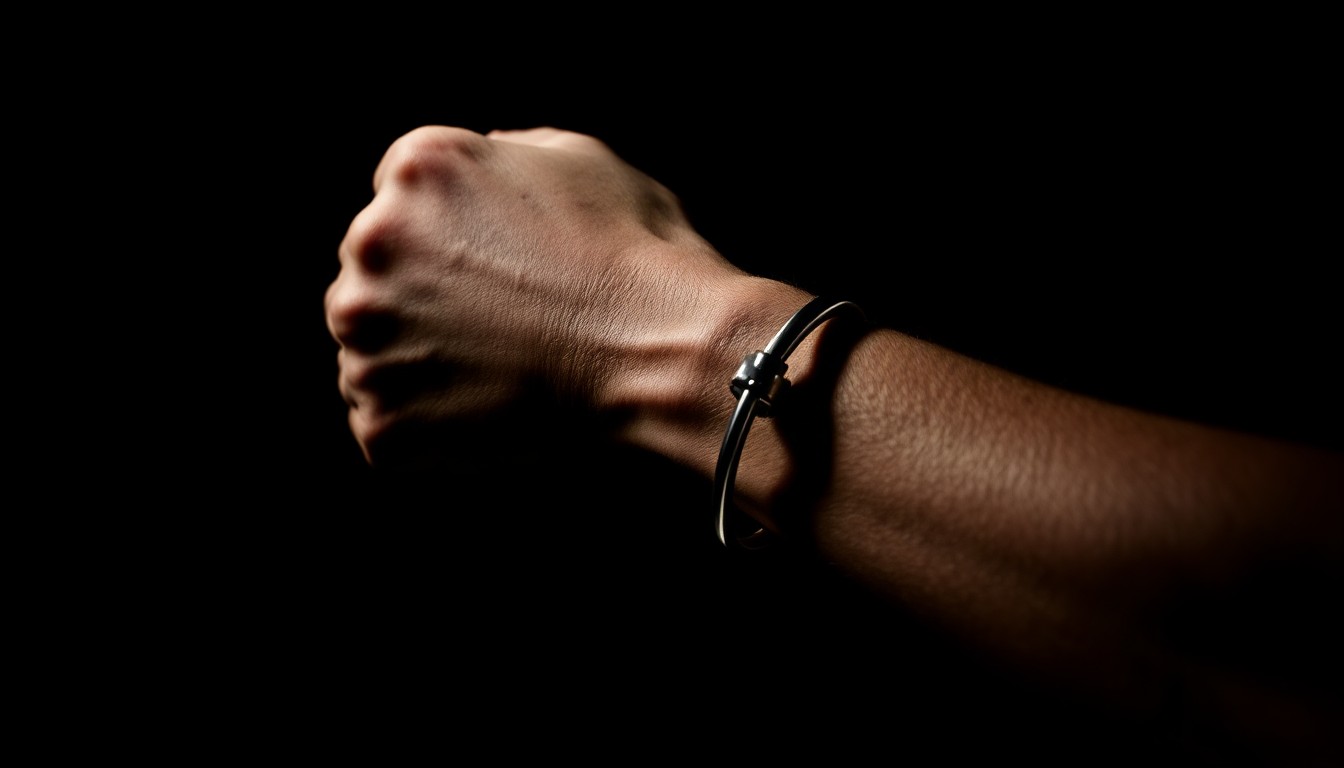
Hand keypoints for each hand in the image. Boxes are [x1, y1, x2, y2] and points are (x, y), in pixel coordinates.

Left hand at [324, 126, 750, 465]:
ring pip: (370, 351)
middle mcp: (373, 241)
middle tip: (498, 329)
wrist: (657, 356)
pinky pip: (384, 424)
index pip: (400, 202)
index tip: (492, 274)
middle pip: (373, 274)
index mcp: (421, 167)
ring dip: (416, 363)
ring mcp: (369, 332)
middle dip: (422, 300)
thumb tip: (491, 155)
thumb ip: (515, 152)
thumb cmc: (635, 258)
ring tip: (495, 375)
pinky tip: (485, 416)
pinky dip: (425, 429)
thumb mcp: (583, 162)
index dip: (450, 240)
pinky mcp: (382, 415)